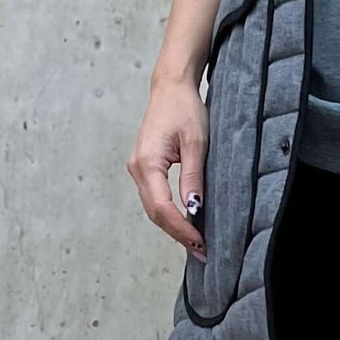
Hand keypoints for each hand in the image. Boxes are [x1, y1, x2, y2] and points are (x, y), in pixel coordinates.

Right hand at [128, 74, 208, 260]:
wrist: (171, 87)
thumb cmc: (185, 109)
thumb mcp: (196, 143)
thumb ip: (193, 177)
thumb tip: (193, 209)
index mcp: (147, 163)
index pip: (162, 207)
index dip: (181, 228)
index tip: (200, 243)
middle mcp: (136, 168)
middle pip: (155, 212)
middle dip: (177, 234)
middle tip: (202, 252)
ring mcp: (137, 168)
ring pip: (153, 207)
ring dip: (173, 226)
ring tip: (196, 243)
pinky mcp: (144, 167)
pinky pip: (155, 197)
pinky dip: (169, 213)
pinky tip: (186, 223)